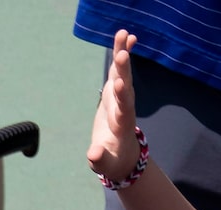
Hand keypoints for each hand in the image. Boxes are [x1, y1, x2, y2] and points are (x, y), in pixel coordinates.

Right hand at [83, 29, 142, 184]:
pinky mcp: (116, 91)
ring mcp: (121, 97)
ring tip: (124, 34)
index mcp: (122, 125)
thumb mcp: (104, 165)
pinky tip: (126, 37)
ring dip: (123, 54)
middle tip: (122, 54)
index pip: (123, 109)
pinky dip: (122, 53)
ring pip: (123, 73)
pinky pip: (119, 70)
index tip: (118, 84)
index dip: (121, 97)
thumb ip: (100, 159)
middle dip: (124, 71)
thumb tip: (93, 155)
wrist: (122, 154)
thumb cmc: (112, 162)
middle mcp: (125, 107)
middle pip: (125, 87)